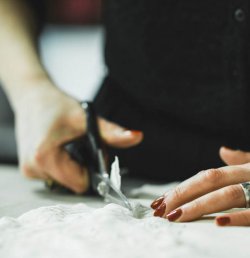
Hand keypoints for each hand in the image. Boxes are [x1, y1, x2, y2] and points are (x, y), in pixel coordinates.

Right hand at [15, 80, 142, 192]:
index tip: (90, 151)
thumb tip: (136, 137)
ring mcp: (29, 170)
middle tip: (78, 144)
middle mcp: (33, 167)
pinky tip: (59, 147)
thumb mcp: (86, 118)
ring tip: (67, 144)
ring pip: (64, 180)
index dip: (91, 169)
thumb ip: (112, 132)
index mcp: (45, 157)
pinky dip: (62, 165)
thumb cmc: (56, 104)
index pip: (80, 183)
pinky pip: (55, 175)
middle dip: (82, 167)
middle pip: (73, 183)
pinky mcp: (29, 168)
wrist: (31, 96)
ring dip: (71, 165)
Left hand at [151, 146, 249, 225]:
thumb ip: (241, 160)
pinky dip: (236, 217)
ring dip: (198, 205)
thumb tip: (223, 150)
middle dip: (182, 194)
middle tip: (160, 209)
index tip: (162, 200)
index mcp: (243, 170)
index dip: (183, 188)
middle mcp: (248, 176)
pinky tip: (217, 223)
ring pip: (227, 195)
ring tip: (175, 216)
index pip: (207, 177)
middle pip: (210, 181)